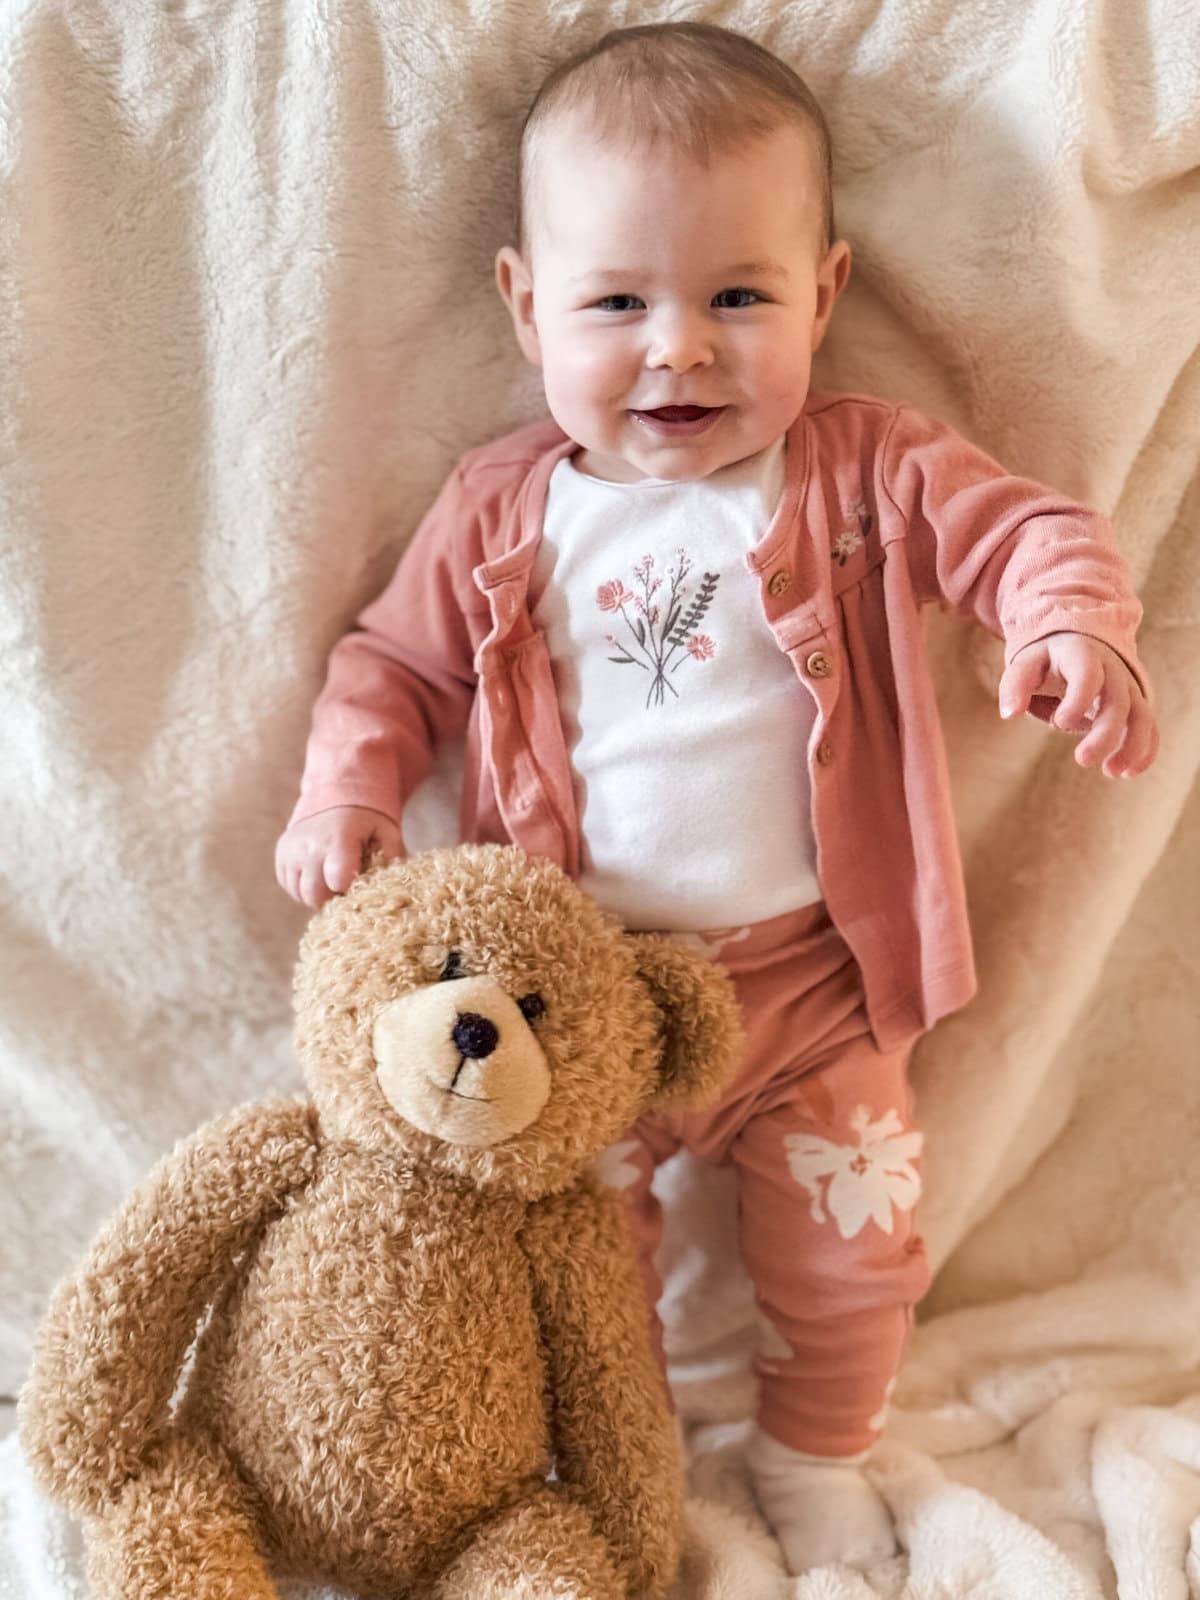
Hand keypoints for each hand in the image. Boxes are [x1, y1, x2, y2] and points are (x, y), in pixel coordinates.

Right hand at [274, 806, 404, 909]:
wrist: (335, 796)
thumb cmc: (366, 820)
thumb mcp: (387, 831)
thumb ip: (393, 858)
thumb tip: (395, 886)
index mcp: (338, 839)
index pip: (336, 880)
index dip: (349, 892)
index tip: (357, 887)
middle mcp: (309, 846)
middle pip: (314, 894)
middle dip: (332, 900)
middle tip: (346, 890)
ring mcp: (291, 850)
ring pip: (300, 894)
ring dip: (318, 895)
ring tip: (333, 881)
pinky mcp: (281, 855)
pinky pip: (290, 886)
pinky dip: (304, 888)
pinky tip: (320, 876)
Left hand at [998, 633, 1157, 776]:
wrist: (1078, 643)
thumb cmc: (1047, 661)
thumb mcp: (1026, 665)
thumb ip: (1015, 686)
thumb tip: (1010, 713)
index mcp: (1082, 655)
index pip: (1088, 674)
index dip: (1079, 699)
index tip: (1061, 722)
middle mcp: (1112, 670)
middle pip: (1117, 703)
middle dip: (1105, 734)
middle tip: (1083, 760)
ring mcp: (1128, 687)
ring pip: (1140, 716)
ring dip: (1132, 746)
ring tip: (1112, 772)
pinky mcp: (1136, 704)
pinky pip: (1149, 726)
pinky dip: (1145, 750)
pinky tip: (1128, 772)